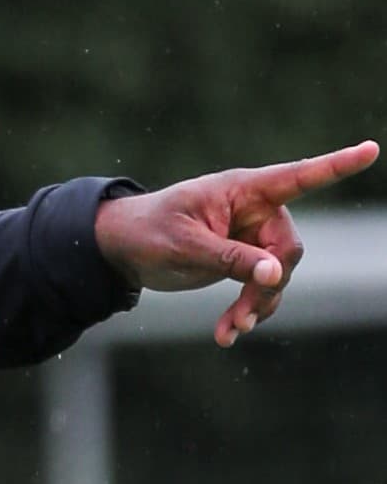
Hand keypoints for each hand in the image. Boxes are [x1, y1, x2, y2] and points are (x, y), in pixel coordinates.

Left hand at [93, 140, 378, 346]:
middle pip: (287, 249)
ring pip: (278, 275)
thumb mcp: (184, 245)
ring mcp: (251, 236)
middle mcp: (254, 209)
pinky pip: (262, 288)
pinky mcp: (244, 260)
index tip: (372, 148)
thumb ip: (230, 258)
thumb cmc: (147, 232)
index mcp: (242, 190)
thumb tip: (277, 274)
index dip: (336, 165)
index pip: (298, 176)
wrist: (122, 249)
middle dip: (268, 285)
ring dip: (258, 305)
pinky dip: (248, 311)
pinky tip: (226, 334)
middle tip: (241, 317)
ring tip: (229, 332)